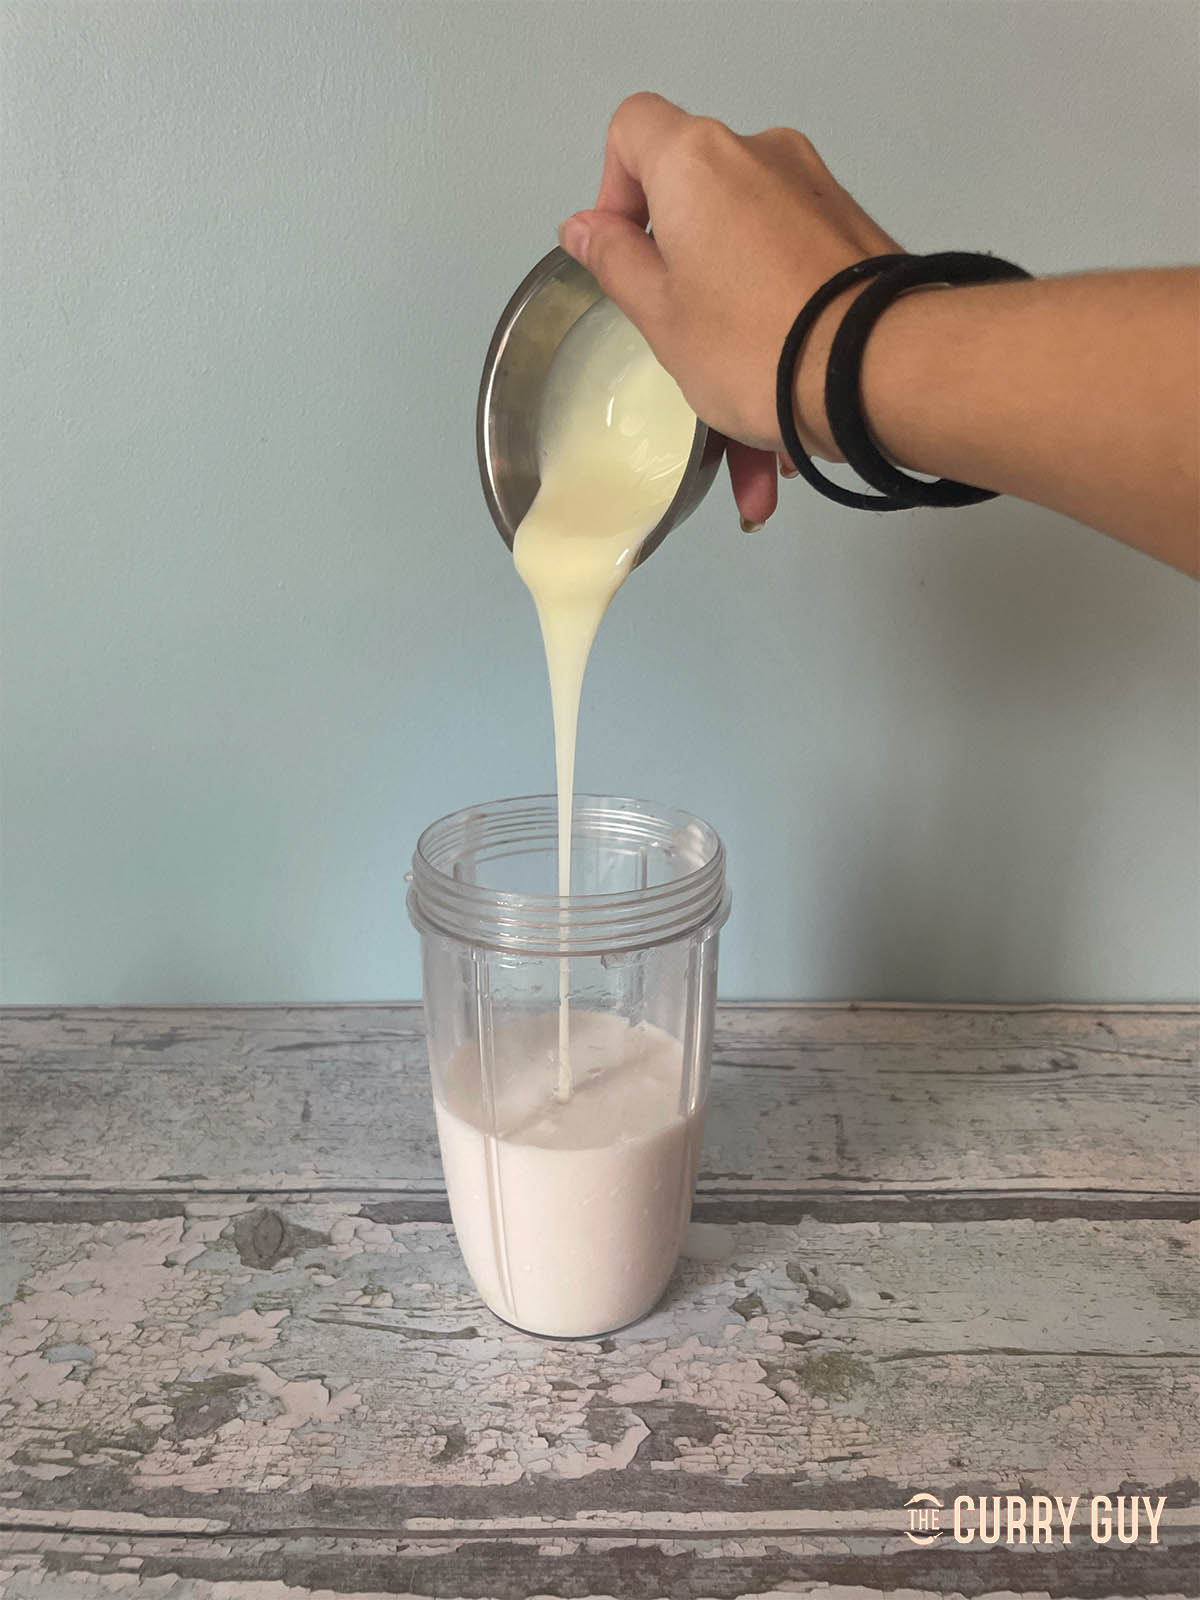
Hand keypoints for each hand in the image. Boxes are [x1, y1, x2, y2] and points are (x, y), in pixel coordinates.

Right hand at [558, 93, 899, 528]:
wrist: (881, 371)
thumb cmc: (752, 343)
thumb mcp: (660, 316)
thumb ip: (615, 261)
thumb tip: (584, 224)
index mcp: (696, 161)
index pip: (631, 130)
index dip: (614, 190)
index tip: (626, 257)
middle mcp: (759, 154)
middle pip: (696, 201)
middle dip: (682, 282)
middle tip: (684, 353)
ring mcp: (815, 191)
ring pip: (748, 260)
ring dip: (736, 340)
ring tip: (749, 445)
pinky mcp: (854, 233)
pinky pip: (794, 280)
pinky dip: (781, 337)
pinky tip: (787, 427)